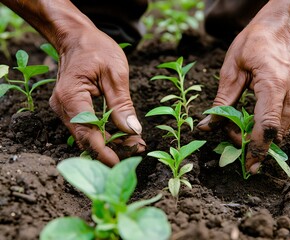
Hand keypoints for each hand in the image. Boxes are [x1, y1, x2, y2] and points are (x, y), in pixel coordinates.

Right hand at [49, 26, 144, 165]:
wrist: (76, 37)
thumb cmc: (96, 49)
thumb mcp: (116, 73)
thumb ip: (122, 104)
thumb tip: (134, 131)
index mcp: (72, 96)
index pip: (88, 132)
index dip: (104, 151)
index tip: (121, 163)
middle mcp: (62, 106)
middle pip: (87, 137)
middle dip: (112, 148)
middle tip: (138, 150)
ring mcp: (64, 108)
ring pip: (87, 134)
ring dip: (110, 142)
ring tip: (135, 143)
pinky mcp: (70, 108)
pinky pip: (86, 126)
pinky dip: (105, 132)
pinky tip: (123, 134)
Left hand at [198, 18, 289, 173]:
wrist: (280, 28)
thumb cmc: (253, 43)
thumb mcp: (231, 70)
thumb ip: (222, 101)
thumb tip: (206, 127)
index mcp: (274, 83)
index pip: (267, 126)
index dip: (256, 148)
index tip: (247, 166)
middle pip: (275, 133)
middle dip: (252, 142)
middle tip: (231, 136)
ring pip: (282, 130)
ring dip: (260, 135)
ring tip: (240, 125)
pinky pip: (286, 122)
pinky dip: (269, 126)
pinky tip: (254, 118)